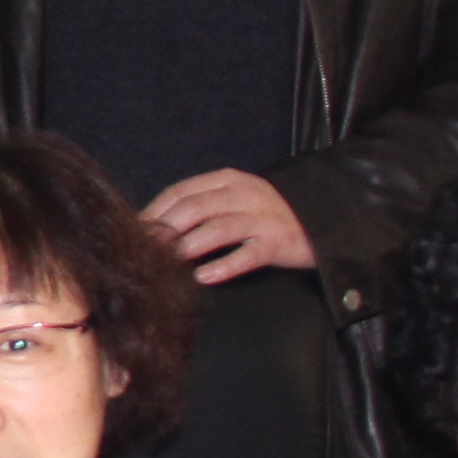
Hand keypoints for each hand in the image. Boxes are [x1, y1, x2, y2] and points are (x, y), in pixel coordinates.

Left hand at [142, 169, 316, 284]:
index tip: (134, 231)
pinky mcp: (278, 242)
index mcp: (227, 181)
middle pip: (195, 209)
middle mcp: (244, 195)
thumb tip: (157, 225)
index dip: (154, 211)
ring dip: (188, 246)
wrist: (323, 220)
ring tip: (167, 263)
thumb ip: (202, 206)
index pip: (181, 192)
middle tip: (144, 250)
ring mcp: (262, 218)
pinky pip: (248, 254)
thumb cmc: (268, 214)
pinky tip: (204, 277)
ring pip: (218, 229)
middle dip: (165, 229)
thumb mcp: (235, 199)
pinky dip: (224, 265)